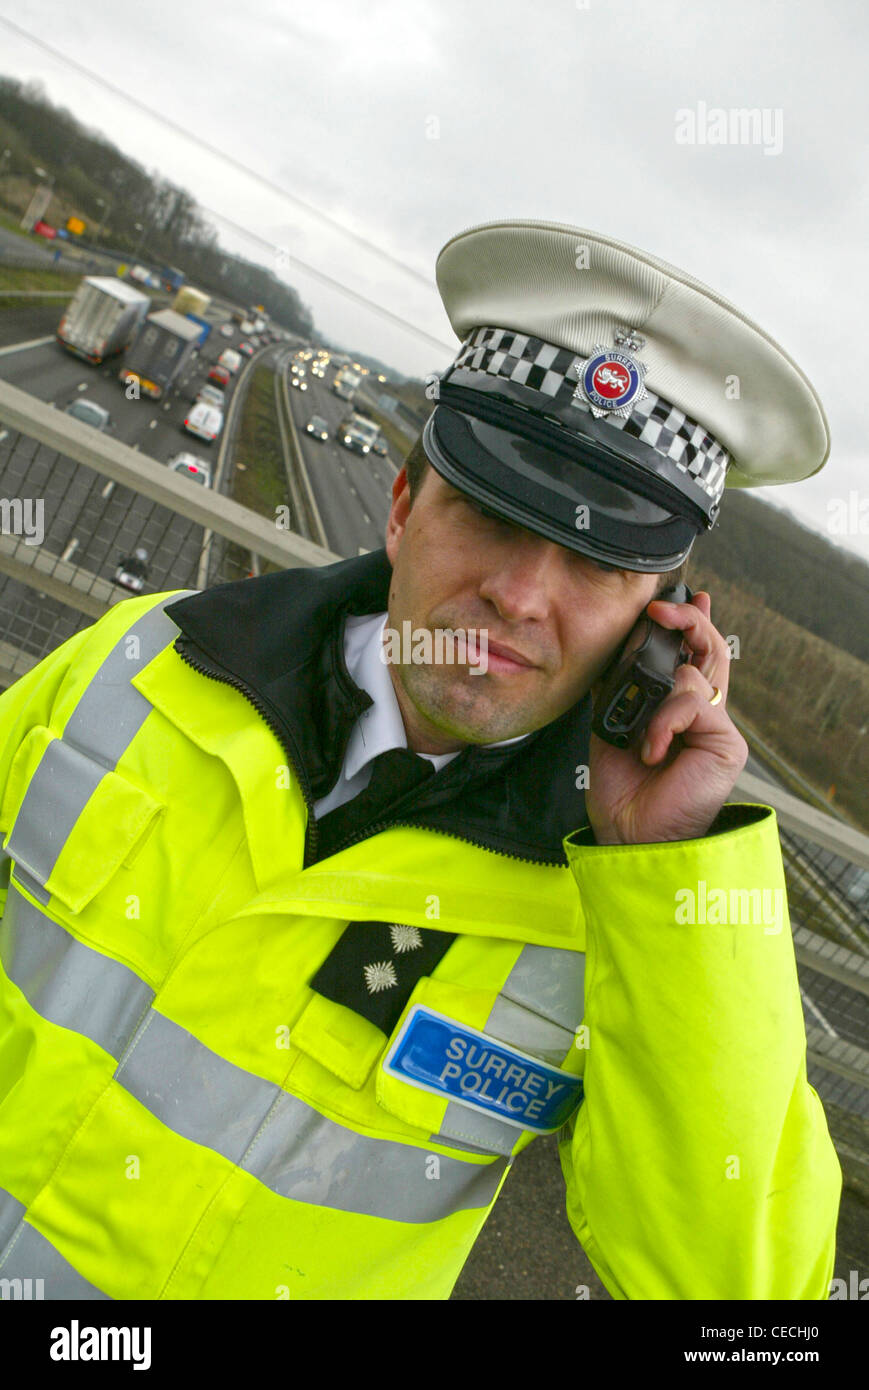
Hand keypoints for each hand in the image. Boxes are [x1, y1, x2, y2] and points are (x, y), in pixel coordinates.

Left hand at [586, 591, 747, 844]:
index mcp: (677, 707)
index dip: (688, 624)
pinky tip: (651, 750)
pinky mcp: (725, 744)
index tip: (671, 601)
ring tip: (637, 735)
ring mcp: (716, 728)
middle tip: (664, 610)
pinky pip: (694, 704)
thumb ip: (623, 687)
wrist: (628, 835)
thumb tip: (627, 643)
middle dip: (689, 622)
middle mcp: (702, 713)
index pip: (691, 654)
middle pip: (710, 650)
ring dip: (655, 699)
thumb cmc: (621, 788)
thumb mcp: (612, 724)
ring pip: (694, 674)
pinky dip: (664, 723)